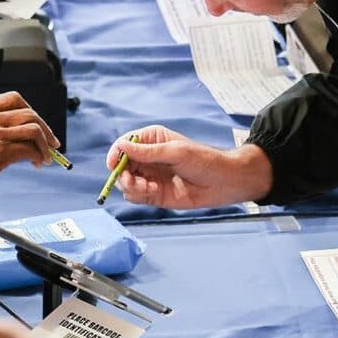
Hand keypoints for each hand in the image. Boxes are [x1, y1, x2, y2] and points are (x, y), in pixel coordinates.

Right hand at [0, 92, 62, 247]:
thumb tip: (19, 132)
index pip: (13, 98)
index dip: (31, 110)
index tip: (38, 122)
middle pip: (28, 112)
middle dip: (45, 127)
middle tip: (51, 142)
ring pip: (34, 129)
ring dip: (45, 144)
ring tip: (45, 156)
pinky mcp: (1, 152)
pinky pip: (31, 149)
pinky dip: (39, 156)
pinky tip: (36, 163)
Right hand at [106, 127, 273, 209]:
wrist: (223, 182)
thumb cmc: (204, 160)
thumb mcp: (176, 152)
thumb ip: (148, 152)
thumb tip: (122, 146)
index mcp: (151, 140)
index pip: (124, 145)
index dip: (116, 154)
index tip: (114, 165)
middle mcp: (147, 158)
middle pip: (121, 167)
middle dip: (124, 175)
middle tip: (135, 182)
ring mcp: (149, 177)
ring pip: (126, 184)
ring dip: (133, 187)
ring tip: (151, 188)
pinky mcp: (154, 194)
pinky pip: (136, 196)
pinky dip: (141, 195)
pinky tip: (156, 192)